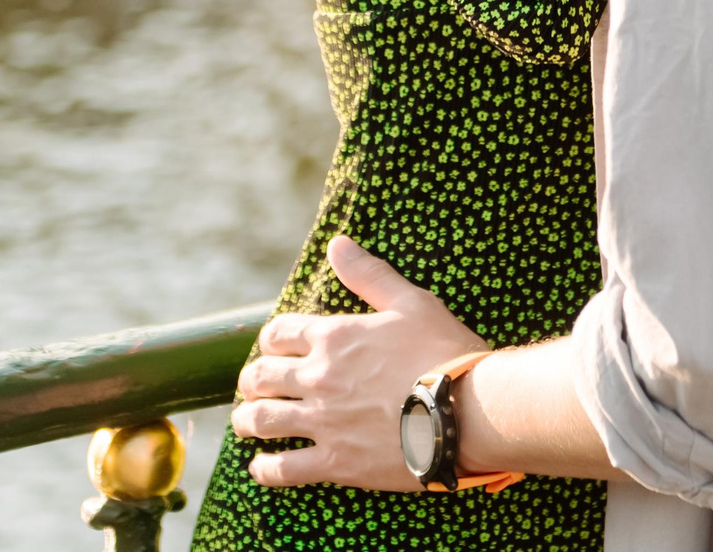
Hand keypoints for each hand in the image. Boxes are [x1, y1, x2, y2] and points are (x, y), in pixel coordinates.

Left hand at [233, 234, 488, 490]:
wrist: (467, 412)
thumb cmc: (444, 352)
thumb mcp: (411, 302)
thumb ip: (369, 274)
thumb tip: (337, 244)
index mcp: (334, 337)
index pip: (278, 333)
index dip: (270, 340)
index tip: (273, 349)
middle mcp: (319, 377)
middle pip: (260, 376)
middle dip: (251, 380)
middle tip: (253, 386)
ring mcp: (323, 422)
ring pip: (262, 421)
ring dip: (247, 420)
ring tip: (245, 423)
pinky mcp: (335, 462)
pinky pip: (284, 469)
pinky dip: (265, 469)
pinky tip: (260, 467)